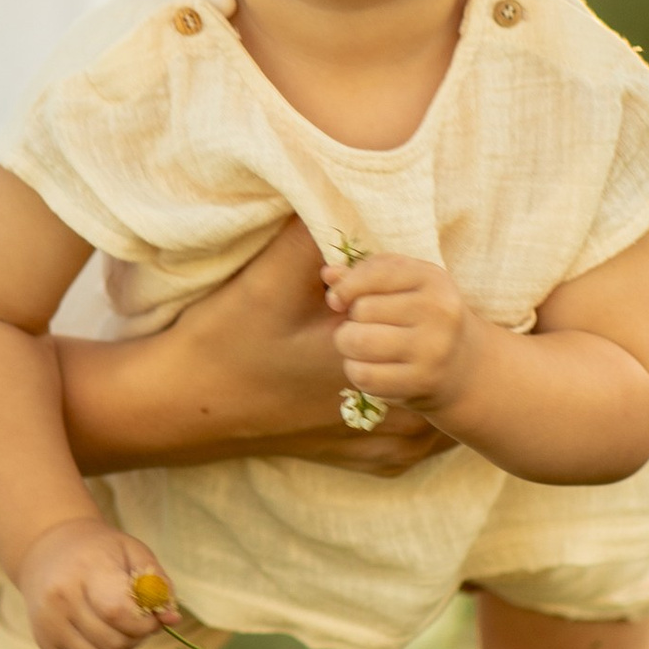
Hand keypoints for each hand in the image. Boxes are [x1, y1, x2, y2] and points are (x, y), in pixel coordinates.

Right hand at [16, 517, 174, 648]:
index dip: (145, 622)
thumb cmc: (99, 552)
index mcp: (85, 570)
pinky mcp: (45, 646)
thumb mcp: (133, 552)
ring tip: (119, 631)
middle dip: (136, 637)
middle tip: (135, 619)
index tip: (151, 614)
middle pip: (112, 642)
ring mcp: (49, 626)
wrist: (48, 551)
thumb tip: (172, 619)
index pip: (117, 612)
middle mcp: (60, 600)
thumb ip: (158, 584)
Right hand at [59, 213, 445, 478]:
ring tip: (456, 369)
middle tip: (468, 328)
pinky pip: (405, 453)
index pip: (425, 330)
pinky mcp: (342, 456)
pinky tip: (423, 416)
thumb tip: (346, 193)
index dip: (439, 309)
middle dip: (450, 353)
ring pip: (431, 425)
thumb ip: (310, 236)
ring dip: (443, 397)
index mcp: (362, 356)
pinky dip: (422, 436)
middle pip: (439, 383)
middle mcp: (370, 404)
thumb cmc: (222, 342)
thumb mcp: (265, 281)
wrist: (180, 406)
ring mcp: (358, 437)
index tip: (447, 294)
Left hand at [325, 252, 493, 420]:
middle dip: (350, 319)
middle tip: (362, 326)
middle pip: (362, 310)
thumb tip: (328, 274)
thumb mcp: (405, 285)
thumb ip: (367, 274)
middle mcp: (438, 312)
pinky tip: (367, 366)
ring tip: (359, 344)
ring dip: (348, 344)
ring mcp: (432, 349)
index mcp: (434, 279)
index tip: (338, 300)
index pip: (375, 274)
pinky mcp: (421, 381)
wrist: (464, 365)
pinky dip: (355, 371)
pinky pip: (364, 376)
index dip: (346, 287)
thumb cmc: (424, 316)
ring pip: (358, 342)